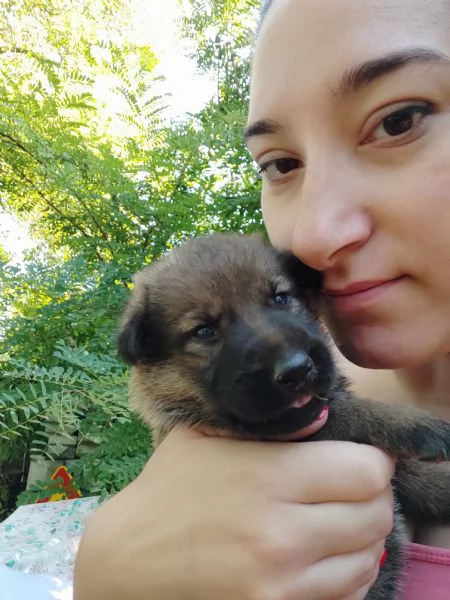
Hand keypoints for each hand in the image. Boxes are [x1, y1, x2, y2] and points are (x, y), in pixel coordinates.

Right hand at [74, 427, 394, 599]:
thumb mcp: (209, 435)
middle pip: (376, 514)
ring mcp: (281, 583)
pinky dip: (345, 573)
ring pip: (368, 558)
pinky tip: (321, 556)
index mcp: (268, 476)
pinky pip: (346, 595)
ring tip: (335, 522)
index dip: (373, 460)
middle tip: (350, 489)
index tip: (361, 457)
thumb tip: (325, 418)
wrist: (127, 561)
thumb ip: (269, 424)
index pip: (368, 471)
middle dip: (371, 497)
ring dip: (361, 537)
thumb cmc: (169, 488)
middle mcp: (282, 533)